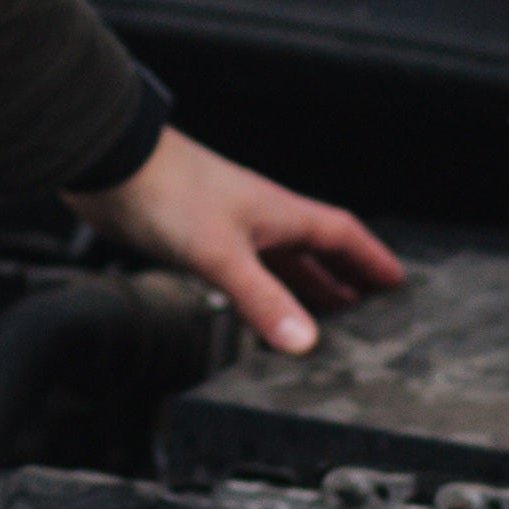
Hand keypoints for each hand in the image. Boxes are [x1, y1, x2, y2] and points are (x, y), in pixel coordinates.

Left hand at [67, 128, 402, 353]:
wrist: (111, 167)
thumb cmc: (168, 190)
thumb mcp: (222, 254)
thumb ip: (263, 299)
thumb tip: (304, 341)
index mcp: (279, 212)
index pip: (342, 234)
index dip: (371, 258)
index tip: (397, 281)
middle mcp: (261, 218)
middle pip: (316, 249)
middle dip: (345, 279)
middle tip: (369, 310)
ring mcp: (230, 228)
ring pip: (281, 260)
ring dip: (305, 286)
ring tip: (324, 318)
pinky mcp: (199, 240)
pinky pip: (246, 271)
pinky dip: (262, 292)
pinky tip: (256, 308)